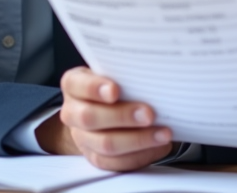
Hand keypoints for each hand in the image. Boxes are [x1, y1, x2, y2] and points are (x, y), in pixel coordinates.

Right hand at [38, 66, 173, 170]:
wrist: (103, 109)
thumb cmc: (115, 84)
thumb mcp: (115, 72)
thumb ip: (125, 74)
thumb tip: (153, 77)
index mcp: (74, 85)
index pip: (76, 84)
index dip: (94, 88)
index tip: (115, 90)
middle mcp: (73, 112)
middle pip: (90, 118)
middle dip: (122, 116)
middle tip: (149, 114)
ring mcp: (82, 138)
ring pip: (105, 144)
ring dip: (138, 140)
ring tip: (163, 133)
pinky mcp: (95, 157)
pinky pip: (115, 163)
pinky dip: (140, 156)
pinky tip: (158, 147)